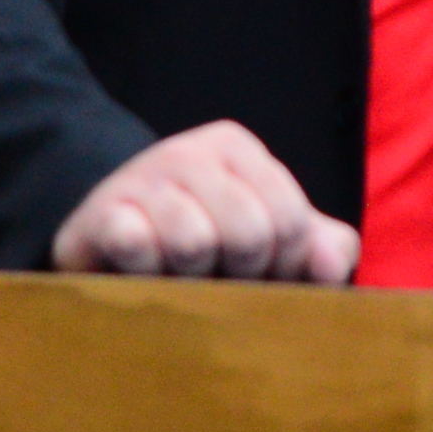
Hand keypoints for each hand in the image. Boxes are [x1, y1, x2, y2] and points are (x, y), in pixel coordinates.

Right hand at [51, 121, 360, 280]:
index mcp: (238, 150)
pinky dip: (144, 272)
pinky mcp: (99, 213)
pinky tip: (141, 273)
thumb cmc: (204, 241)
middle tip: (218, 278)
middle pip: (249, 233)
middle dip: (239, 275)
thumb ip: (321, 248)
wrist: (111, 242)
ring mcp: (141, 178)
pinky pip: (136, 245)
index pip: (291, 223)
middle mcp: (190, 152)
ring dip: (190, 281)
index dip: (282, 267)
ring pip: (194, 243)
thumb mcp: (271, 238)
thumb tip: (333, 268)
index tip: (259, 272)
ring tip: (179, 276)